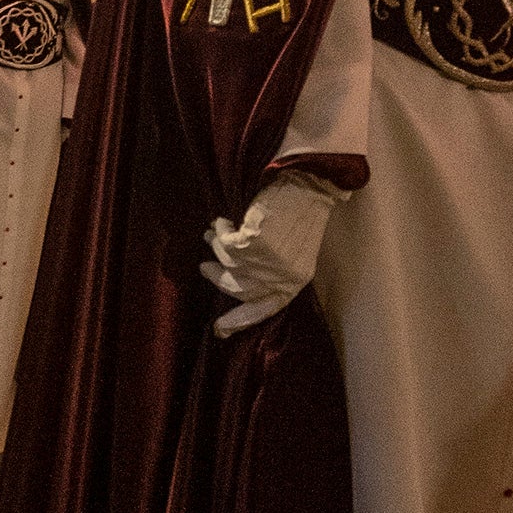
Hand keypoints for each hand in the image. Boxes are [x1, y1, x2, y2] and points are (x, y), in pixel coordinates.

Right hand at [201, 171, 342, 337]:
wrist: (308, 183)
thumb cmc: (300, 213)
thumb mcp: (294, 251)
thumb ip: (272, 271)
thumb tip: (238, 281)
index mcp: (294, 283)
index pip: (263, 310)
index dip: (239, 321)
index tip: (219, 328)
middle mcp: (281, 278)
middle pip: (238, 289)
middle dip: (217, 278)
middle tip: (205, 268)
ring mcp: (268, 262)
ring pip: (228, 264)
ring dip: (216, 247)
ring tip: (210, 234)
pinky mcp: (255, 244)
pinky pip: (225, 244)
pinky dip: (220, 231)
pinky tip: (221, 221)